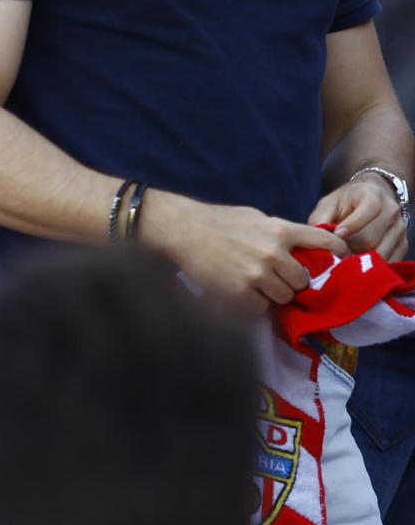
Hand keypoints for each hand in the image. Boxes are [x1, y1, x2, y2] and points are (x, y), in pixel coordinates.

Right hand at [139, 191, 351, 313]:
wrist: (183, 230)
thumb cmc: (218, 221)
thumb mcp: (256, 217)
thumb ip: (280, 232)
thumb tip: (300, 247)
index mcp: (281, 230)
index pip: (324, 243)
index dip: (337, 253)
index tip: (339, 261)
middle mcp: (274, 253)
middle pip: (302, 280)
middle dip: (292, 281)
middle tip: (277, 278)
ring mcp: (257, 274)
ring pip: (284, 296)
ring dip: (273, 294)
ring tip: (256, 285)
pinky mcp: (239, 291)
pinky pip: (260, 307)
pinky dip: (252, 302)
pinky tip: (240, 291)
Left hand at [309, 176, 407, 261]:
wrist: (371, 198)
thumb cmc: (345, 203)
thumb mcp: (329, 203)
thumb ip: (320, 217)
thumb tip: (315, 236)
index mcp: (373, 195)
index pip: (370, 209)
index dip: (352, 225)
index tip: (337, 235)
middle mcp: (391, 211)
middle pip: (371, 238)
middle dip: (349, 249)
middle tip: (333, 256)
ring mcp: (399, 228)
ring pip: (380, 252)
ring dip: (360, 261)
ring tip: (342, 262)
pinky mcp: (403, 244)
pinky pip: (390, 261)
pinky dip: (373, 267)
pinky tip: (358, 266)